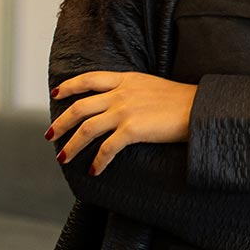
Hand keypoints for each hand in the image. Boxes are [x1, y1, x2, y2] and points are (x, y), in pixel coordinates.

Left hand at [48, 71, 196, 175]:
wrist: (199, 107)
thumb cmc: (182, 100)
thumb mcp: (152, 86)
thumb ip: (133, 91)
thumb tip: (121, 104)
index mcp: (126, 80)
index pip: (90, 79)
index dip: (70, 86)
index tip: (57, 93)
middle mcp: (121, 93)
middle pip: (80, 107)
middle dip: (61, 122)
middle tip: (50, 135)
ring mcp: (125, 111)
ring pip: (87, 129)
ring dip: (71, 145)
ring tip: (63, 158)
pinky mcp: (132, 130)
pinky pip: (107, 149)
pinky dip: (97, 161)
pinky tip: (93, 170)